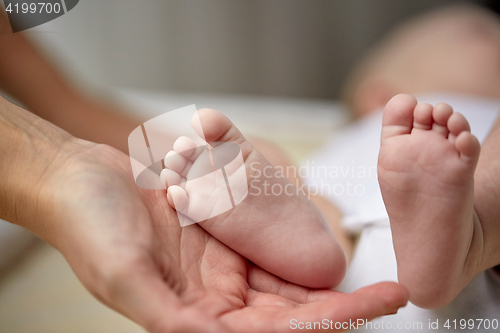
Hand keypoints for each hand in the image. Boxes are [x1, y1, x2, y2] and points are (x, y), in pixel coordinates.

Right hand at [39, 143, 407, 331]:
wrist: (79, 177)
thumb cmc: (87, 227)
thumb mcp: (123, 276)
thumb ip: (171, 320)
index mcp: (194, 316)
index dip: (320, 327)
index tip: (365, 314)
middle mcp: (213, 294)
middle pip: (289, 311)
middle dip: (341, 307)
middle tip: (392, 296)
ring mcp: (220, 261)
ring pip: (285, 279)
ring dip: (327, 280)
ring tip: (374, 277)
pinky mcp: (222, 230)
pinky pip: (268, 240)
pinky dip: (298, 243)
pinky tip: (326, 241)